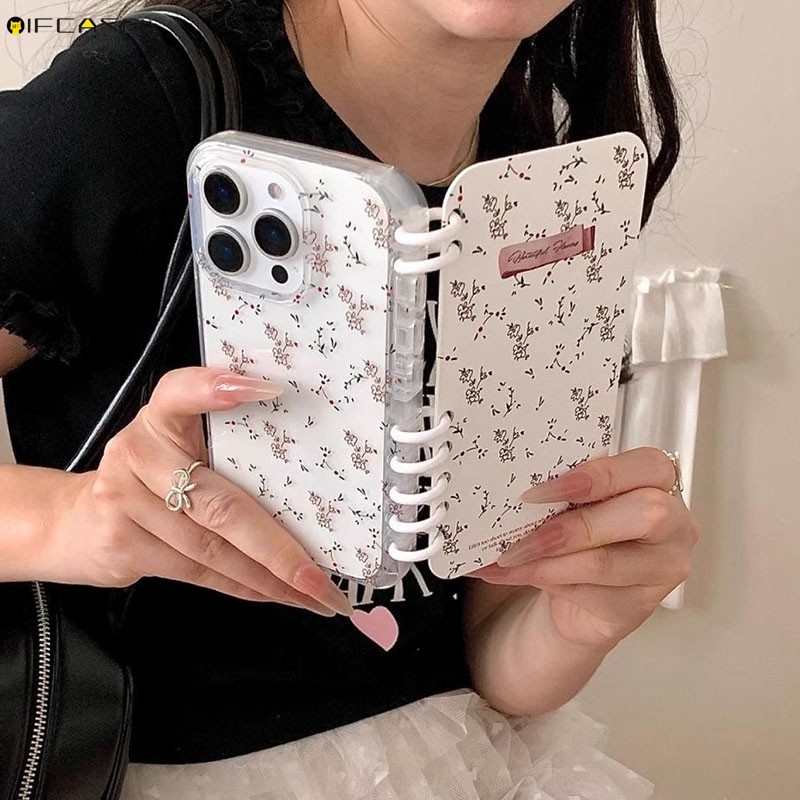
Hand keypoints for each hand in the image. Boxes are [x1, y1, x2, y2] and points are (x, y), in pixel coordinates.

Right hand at [41, 367, 352, 617]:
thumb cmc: (149, 478)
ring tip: (309, 594)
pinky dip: (240, 586)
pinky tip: (272, 594)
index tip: (269, 389)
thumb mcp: (176, 445)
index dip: (219, 390)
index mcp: (162, 415)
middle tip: (320, 576)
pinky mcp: (122, 542)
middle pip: (221, 504)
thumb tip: (305, 476)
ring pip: (212, 548)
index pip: (184, 391)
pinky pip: (195, 571)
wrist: (76, 520)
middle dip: (279, 548)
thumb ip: (222, 442)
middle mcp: (139, 451)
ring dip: (268, 579)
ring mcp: (125, 500)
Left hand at [472, 447, 700, 648]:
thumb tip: (517, 482)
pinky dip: (541, 579)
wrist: (576, 596)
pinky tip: (511, 572)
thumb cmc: (581, 535)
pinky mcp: (638, 608)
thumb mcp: (578, 502)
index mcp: (660, 482)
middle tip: (523, 529)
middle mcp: (675, 525)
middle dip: (573, 524)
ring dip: (547, 558)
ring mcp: (662, 570)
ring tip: (508, 555)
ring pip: (606, 561)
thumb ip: (568, 489)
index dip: (598, 475)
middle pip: (644, 515)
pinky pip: (588, 592)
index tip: (542, 489)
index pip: (649, 466)